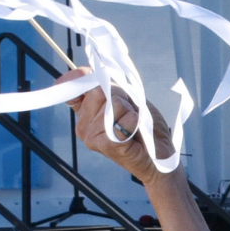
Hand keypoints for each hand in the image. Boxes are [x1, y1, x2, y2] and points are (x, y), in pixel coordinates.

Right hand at [58, 67, 174, 185]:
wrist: (159, 156)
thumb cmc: (144, 128)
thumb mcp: (127, 100)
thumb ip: (110, 88)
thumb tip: (98, 77)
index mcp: (86, 113)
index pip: (70, 90)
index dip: (75, 78)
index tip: (84, 74)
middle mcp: (83, 125)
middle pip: (98, 91)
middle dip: (120, 95)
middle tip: (129, 112)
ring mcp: (92, 137)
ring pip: (114, 104)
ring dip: (131, 110)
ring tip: (134, 125)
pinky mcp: (106, 145)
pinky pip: (123, 120)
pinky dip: (135, 122)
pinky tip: (135, 132)